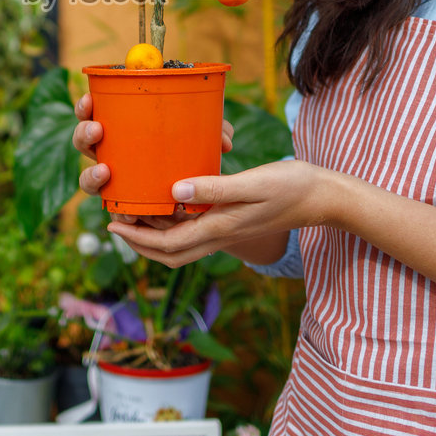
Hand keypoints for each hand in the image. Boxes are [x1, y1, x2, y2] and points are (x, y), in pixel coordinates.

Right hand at [71, 92, 234, 217]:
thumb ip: (215, 132)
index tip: (91, 99)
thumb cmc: (191, 152)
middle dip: (84, 135)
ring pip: (89, 180)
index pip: (94, 113)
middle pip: (84, 143)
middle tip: (97, 130)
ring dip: (91, 175)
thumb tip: (224, 141)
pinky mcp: (124, 207)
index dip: (86, 107)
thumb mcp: (203, 138)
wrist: (198, 194)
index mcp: (120, 129)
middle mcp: (110, 154)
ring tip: (105, 172)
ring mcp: (114, 182)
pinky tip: (127, 215)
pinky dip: (118, 214)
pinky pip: (114, 212)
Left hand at [106, 159, 326, 266]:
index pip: (169, 244)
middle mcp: (220, 235)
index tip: (112, 222)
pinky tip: (168, 203)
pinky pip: (195, 231)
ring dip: (154, 236)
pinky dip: (175, 224)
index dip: (136, 238)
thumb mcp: (252, 183)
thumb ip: (213, 188)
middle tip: (114, 223)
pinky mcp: (233, 221)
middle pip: (170, 253)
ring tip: (133, 215)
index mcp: (220, 228)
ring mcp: (227, 231)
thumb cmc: (291, 186)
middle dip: (139, 243)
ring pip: (182, 245)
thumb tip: (173, 192)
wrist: (322, 198)